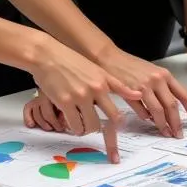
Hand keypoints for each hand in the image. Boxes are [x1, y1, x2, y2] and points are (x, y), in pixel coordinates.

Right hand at [30, 36, 142, 162]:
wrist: (47, 55)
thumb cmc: (71, 62)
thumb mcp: (98, 71)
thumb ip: (117, 85)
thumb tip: (138, 95)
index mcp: (105, 82)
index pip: (120, 106)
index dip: (122, 123)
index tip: (120, 130)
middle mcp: (95, 89)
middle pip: (110, 120)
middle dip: (107, 130)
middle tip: (98, 129)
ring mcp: (80, 96)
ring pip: (91, 126)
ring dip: (87, 130)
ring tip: (82, 125)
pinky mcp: (64, 101)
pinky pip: (74, 125)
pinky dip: (74, 128)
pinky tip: (72, 123)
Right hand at [99, 47, 186, 138]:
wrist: (110, 58)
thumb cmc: (132, 66)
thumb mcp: (152, 73)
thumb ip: (162, 89)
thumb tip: (169, 112)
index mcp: (165, 75)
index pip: (185, 96)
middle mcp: (157, 79)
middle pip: (172, 106)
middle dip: (177, 123)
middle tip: (179, 135)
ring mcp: (144, 86)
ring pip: (158, 111)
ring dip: (163, 125)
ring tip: (165, 133)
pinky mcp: (130, 92)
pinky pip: (141, 111)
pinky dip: (146, 118)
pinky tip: (148, 121)